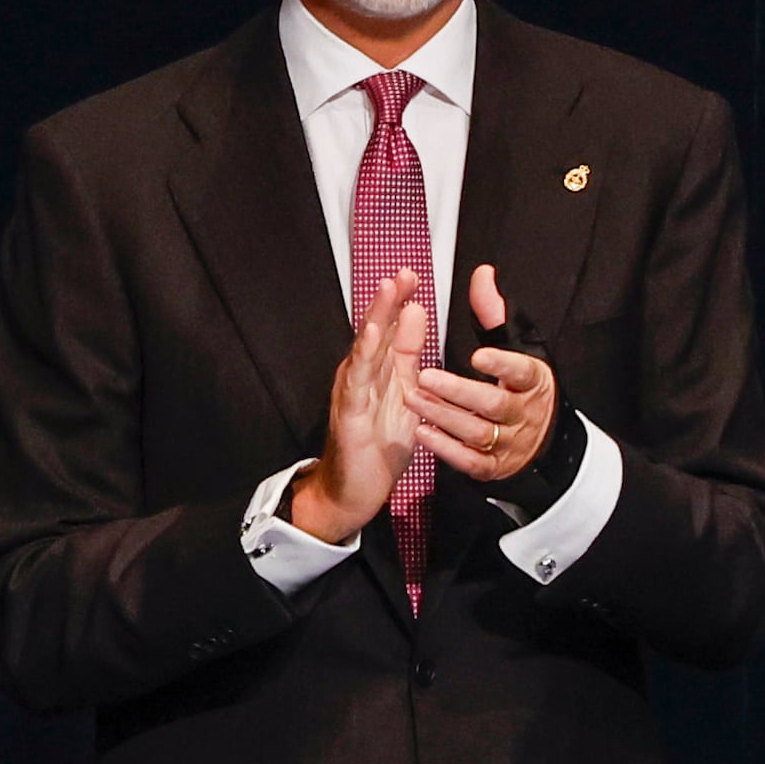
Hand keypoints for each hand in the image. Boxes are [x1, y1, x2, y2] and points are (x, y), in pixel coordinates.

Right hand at [287, 271, 432, 543]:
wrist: (353, 492)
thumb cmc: (378, 445)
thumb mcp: (403, 395)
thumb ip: (408, 356)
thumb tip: (416, 312)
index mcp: (378, 370)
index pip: (390, 329)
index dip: (400, 301)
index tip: (414, 273)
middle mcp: (362, 375)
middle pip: (376, 330)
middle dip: (389, 300)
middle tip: (403, 272)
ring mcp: (352, 391)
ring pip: (364, 347)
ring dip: (375, 317)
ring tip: (386, 289)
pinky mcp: (348, 412)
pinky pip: (357, 379)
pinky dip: (364, 354)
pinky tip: (372, 335)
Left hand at [413, 261, 562, 482]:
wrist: (542, 439)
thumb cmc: (521, 385)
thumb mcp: (515, 345)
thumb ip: (494, 313)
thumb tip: (481, 275)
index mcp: (533, 381)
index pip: (522, 371)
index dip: (502, 364)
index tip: (479, 354)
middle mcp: (523, 414)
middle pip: (494, 404)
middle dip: (459, 392)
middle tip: (425, 377)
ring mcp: (509, 443)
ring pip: (478, 433)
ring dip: (444, 416)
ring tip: (413, 399)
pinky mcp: (493, 467)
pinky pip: (470, 462)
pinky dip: (446, 449)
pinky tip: (422, 433)